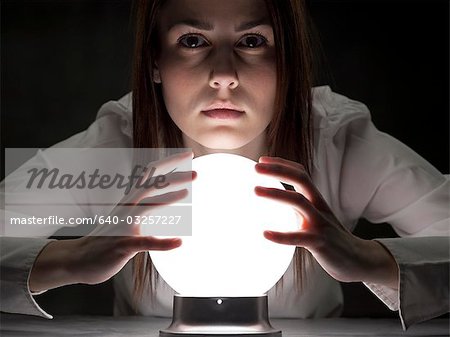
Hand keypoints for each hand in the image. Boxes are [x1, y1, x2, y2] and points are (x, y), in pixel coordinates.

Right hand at [29, 151, 195, 291]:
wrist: (79, 259)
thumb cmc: (108, 237)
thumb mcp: (126, 216)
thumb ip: (144, 205)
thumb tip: (165, 195)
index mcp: (130, 200)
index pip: (150, 175)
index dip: (169, 164)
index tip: (189, 156)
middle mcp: (126, 208)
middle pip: (150, 186)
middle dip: (173, 178)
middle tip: (196, 173)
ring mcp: (123, 226)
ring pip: (146, 207)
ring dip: (167, 199)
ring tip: (187, 193)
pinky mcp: (122, 245)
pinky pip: (144, 242)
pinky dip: (163, 242)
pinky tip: (179, 242)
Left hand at [254, 156, 397, 288]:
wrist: (357, 260)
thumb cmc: (329, 238)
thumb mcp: (314, 217)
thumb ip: (298, 207)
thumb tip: (274, 199)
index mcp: (316, 200)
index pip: (300, 173)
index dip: (282, 164)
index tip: (262, 160)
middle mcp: (319, 207)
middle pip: (300, 180)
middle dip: (278, 170)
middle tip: (255, 168)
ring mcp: (320, 223)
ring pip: (299, 202)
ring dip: (276, 194)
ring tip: (255, 190)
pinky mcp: (320, 243)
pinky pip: (299, 237)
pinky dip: (281, 235)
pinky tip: (264, 234)